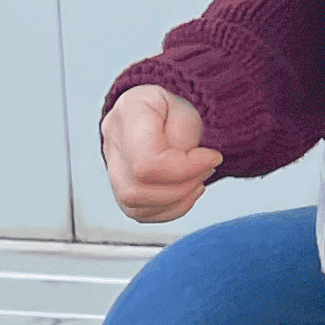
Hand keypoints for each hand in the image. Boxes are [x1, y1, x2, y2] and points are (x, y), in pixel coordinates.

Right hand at [102, 85, 220, 223]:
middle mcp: (112, 143)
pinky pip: (141, 214)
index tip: (213, 157)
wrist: (160, 114)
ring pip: (136, 208)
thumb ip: (183, 136)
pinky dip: (171, 209)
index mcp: (128, 113)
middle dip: (182, 187)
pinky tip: (187, 192)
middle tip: (207, 169)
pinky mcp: (120, 190)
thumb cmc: (173, 111)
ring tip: (198, 180)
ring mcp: (111, 169)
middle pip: (137, 191)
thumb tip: (186, 167)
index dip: (185, 169)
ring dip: (178, 200)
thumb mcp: (186, 109)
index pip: (147, 163)